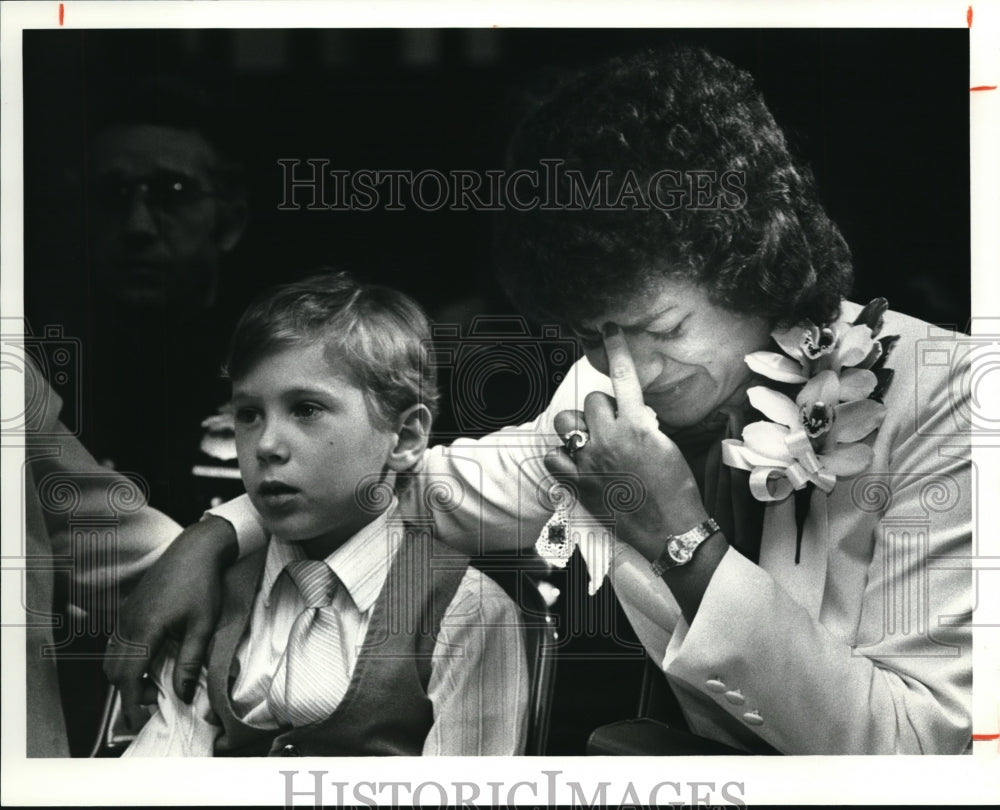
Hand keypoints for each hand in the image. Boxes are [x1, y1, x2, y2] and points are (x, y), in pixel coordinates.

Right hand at [103, 515, 235, 730]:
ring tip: (157, 677)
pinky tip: (150, 657)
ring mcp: (124, 615)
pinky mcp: (127, 609)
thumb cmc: (202, 585)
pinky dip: (125, 658)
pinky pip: (115, 643)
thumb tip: (184, 695)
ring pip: (111, 658)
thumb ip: (191, 663)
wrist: (194, 550)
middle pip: (113, 671)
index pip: (128, 677)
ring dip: (127, 674)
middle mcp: (127, 623)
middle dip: (131, 690)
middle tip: (160, 693)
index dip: (132, 703)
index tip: (141, 719)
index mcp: (145, 629)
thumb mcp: (203, 626)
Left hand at [545, 324, 707, 560]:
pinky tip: (575, 462)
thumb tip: (632, 413)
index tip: (607, 329)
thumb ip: (645, 425)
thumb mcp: (668, 447)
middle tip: (614, 427)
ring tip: (591, 441)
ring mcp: (590, 461)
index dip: (616, 349)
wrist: (671, 531)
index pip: (624, 378)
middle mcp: (610, 439)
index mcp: (637, 426)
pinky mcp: (578, 484)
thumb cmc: (676, 490)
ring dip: (577, 428)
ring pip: (566, 424)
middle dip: (601, 410)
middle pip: (591, 401)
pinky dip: (561, 457)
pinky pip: (552, 457)